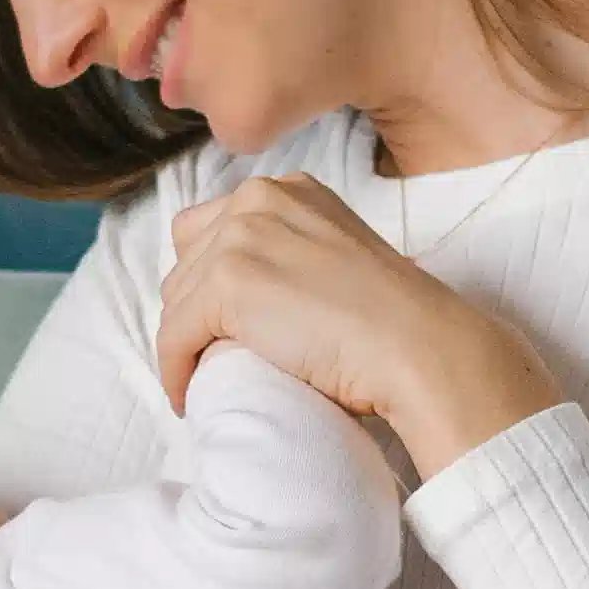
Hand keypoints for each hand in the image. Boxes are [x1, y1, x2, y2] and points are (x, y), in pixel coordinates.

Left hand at [156, 175, 566, 476]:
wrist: (415, 346)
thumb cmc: (390, 323)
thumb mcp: (336, 262)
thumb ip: (292, 257)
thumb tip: (247, 299)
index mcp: (287, 190)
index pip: (212, 229)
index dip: (208, 281)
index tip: (218, 325)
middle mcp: (258, 199)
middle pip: (186, 261)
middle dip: (192, 311)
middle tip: (209, 357)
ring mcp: (240, 237)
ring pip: (176, 301)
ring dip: (183, 343)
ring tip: (203, 379)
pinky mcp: (227, 284)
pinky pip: (173, 336)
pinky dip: (173, 371)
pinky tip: (186, 397)